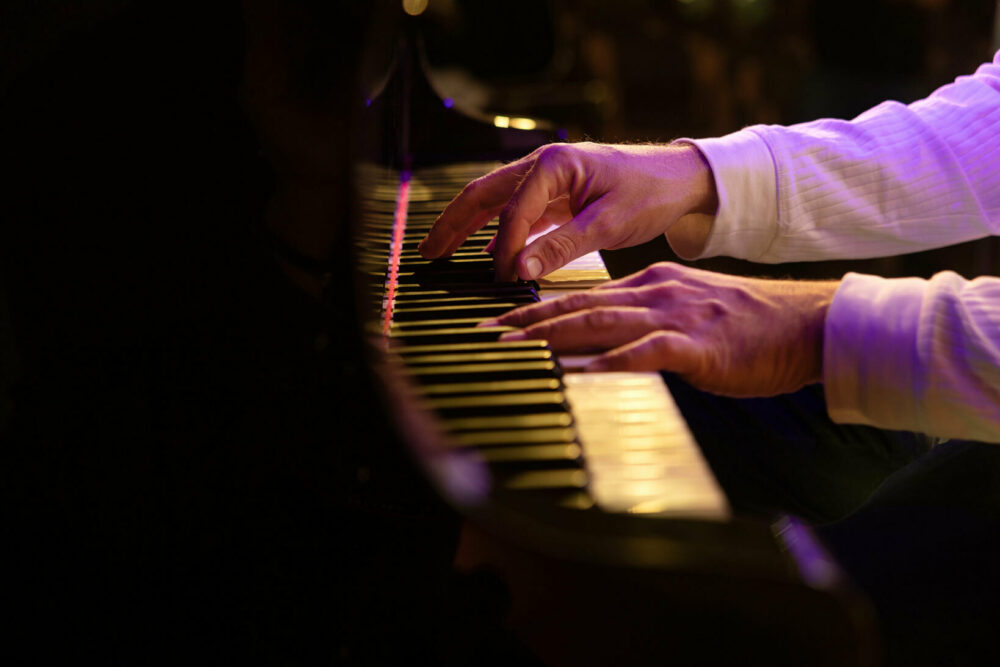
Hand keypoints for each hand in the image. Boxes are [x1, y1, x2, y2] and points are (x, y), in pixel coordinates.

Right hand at [418, 142, 717, 280]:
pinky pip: (514, 214)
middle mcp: (542, 166)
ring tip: (440, 251)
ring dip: (466, 226)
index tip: (498, 279)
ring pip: (493, 203)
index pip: (512, 211)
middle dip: (452, 224)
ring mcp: (546, 181)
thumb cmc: (651, 192)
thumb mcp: (608, 223)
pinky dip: (495, 232)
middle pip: (483, 195)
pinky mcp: (555, 196)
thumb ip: (561, 247)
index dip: (502, 248)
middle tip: (427, 254)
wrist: (682, 179)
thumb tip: (518, 271)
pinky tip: (484, 251)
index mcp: (553, 164)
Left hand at [482, 262, 838, 397]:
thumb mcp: (688, 315)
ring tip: (514, 349)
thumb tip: (605, 346)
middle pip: (578, 306)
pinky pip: (644, 353)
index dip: (535, 309)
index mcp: (651, 286)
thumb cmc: (748, 328)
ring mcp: (675, 316)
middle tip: (486, 334)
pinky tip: (578, 373)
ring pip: (600, 322)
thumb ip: (646, 325)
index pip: (581, 297)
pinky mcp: (698, 345)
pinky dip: (608, 363)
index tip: (498, 322)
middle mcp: (654, 294)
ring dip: (551, 337)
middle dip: (526, 321)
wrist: (805, 325)